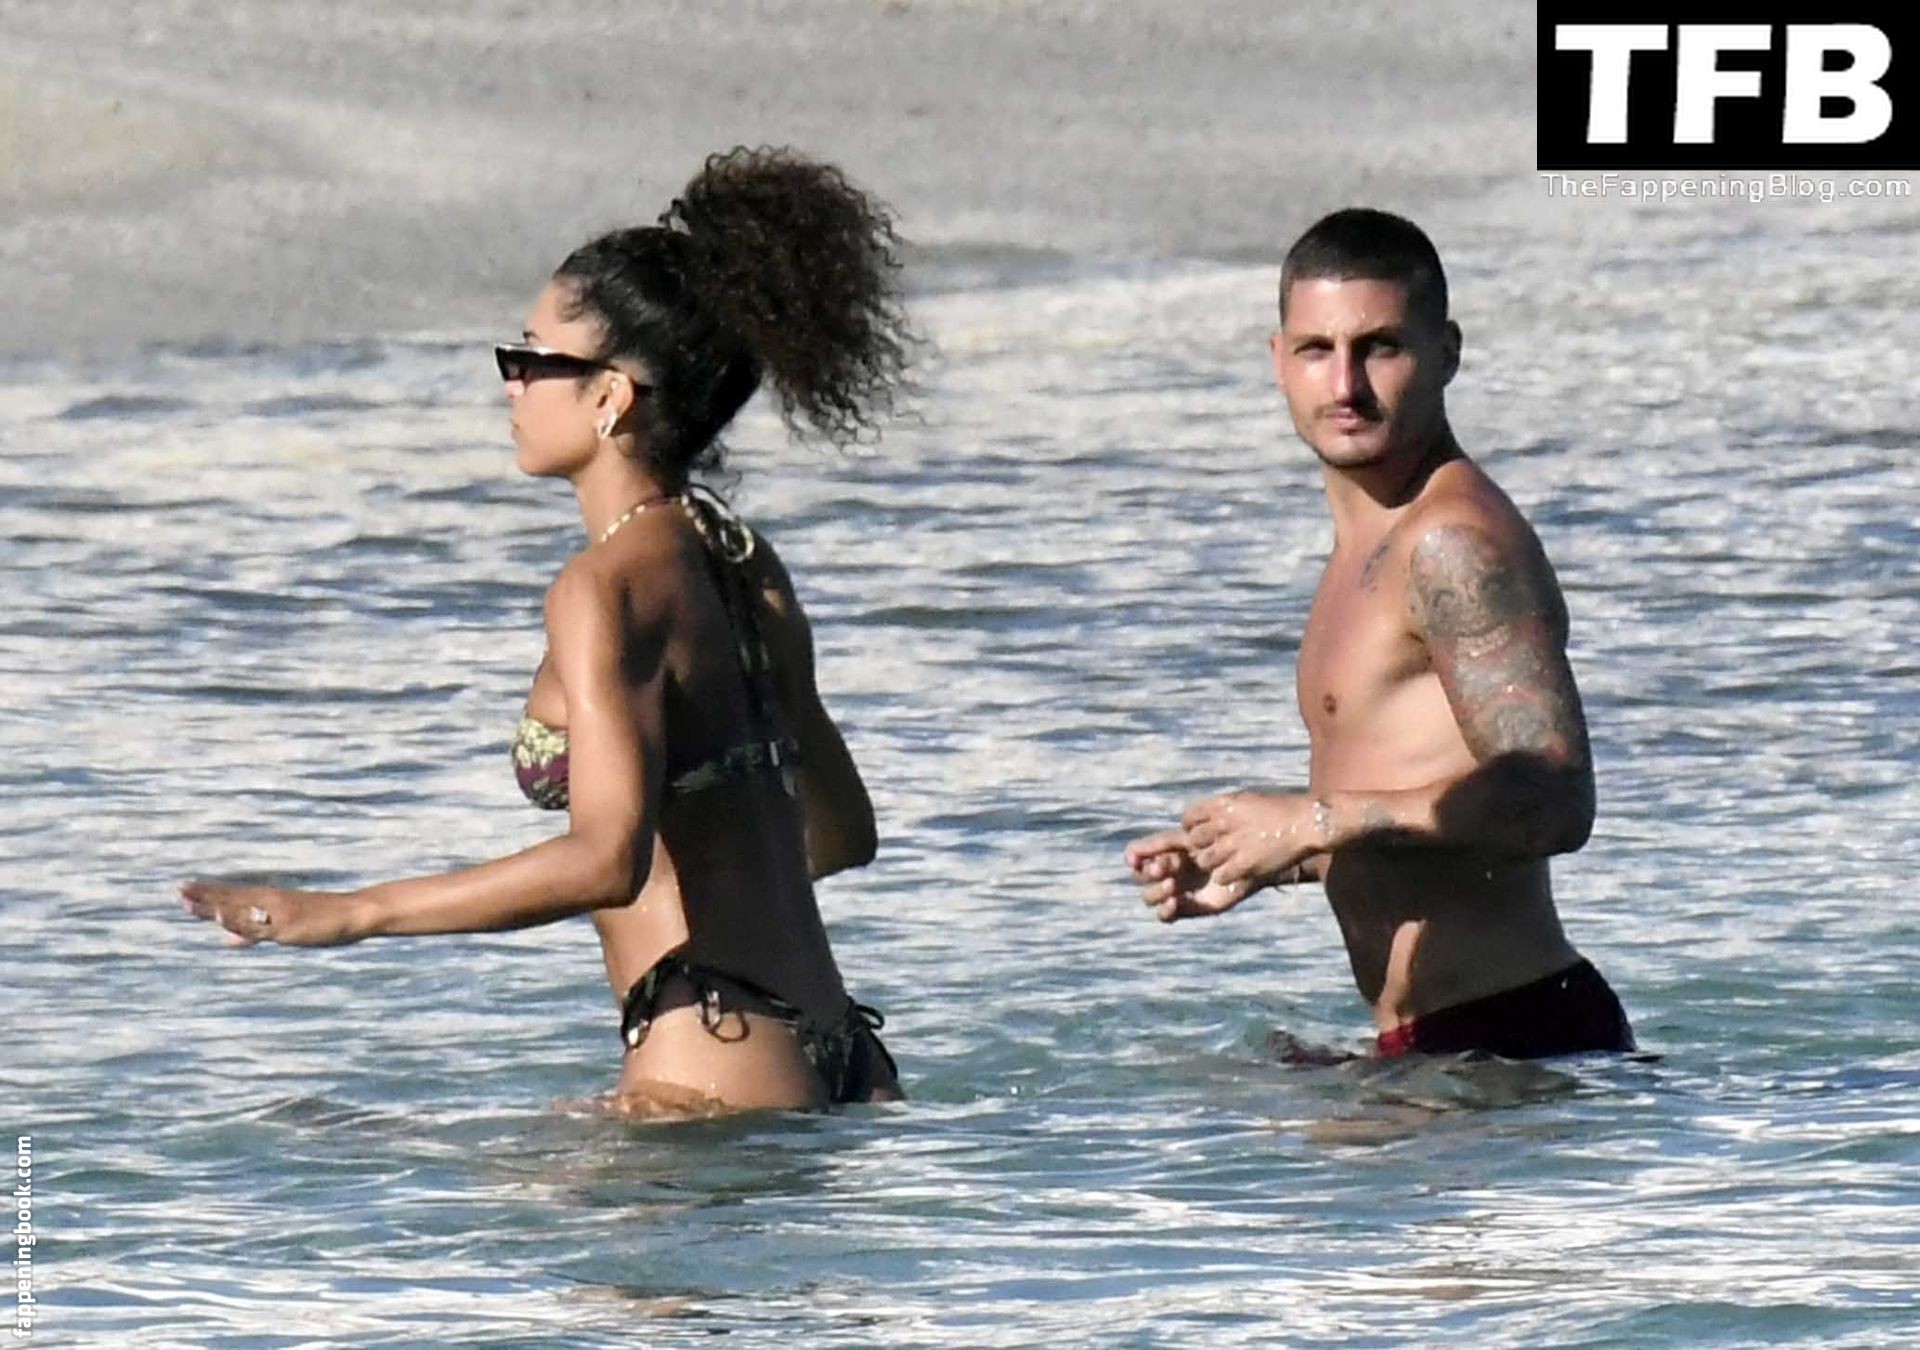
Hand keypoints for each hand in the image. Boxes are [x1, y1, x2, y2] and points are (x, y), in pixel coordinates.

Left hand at [179, 881, 366, 947]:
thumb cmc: (322, 918)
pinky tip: (222, 920)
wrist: (353, 913)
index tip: (184, 888)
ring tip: (190, 903)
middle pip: (231, 899)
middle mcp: (270, 902)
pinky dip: (239, 923)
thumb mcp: (284, 926)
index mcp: (269, 899)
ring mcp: (277, 914)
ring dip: (214, 907)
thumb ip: (254, 934)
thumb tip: (227, 942)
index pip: (232, 895)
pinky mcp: (286, 927)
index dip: (208, 893)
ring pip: (240, 911)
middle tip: (179, 890)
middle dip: (205, 896)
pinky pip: (258, 927)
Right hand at [1124, 829, 1255, 922]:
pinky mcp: (1191, 908)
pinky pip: (1167, 916)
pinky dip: (1166, 910)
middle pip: (1142, 877)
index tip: (1135, 859)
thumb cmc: (1221, 842)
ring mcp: (1179, 891)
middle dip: (1148, 872)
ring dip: (1155, 892)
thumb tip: (1129, 853)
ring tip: (1171, 884)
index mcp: (1168, 851)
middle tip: (1162, 868)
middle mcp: (1170, 872)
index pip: (1140, 857)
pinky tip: (1174, 901)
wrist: (1249, 858)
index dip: (1135, 858)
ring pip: (1150, 898)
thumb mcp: (1190, 838)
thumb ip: (1160, 844)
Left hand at [1180, 791, 1328, 893]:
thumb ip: (1224, 809)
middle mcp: (1223, 823)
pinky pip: (1220, 876)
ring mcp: (1233, 845)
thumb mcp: (1247, 800)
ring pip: (1204, 861)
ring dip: (1212, 864)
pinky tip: (1236, 872)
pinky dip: (1226, 876)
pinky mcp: (1244, 864)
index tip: (1201, 834)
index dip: (1192, 828)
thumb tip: (1206, 819)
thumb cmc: (1280, 810)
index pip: (1189, 818)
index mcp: (1223, 804)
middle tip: (1214, 851)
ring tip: (1226, 863)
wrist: (1306, 823)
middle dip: (1201, 847)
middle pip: (1194, 841)